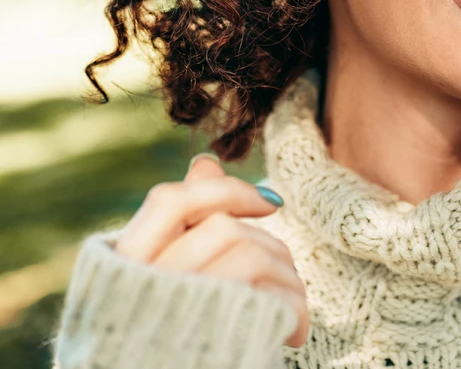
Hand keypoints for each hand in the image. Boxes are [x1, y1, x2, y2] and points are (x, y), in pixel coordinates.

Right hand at [114, 154, 310, 347]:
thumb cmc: (161, 343)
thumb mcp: (162, 282)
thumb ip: (182, 226)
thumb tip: (206, 162)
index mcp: (121, 270)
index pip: (172, 203)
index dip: (225, 192)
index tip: (271, 202)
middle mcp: (143, 287)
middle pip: (225, 232)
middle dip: (269, 248)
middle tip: (284, 280)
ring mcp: (177, 315)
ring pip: (252, 257)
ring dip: (287, 281)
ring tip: (289, 314)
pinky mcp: (216, 343)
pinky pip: (269, 301)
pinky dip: (293, 311)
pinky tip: (292, 334)